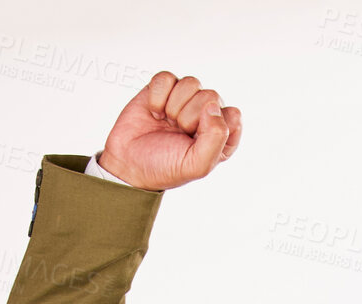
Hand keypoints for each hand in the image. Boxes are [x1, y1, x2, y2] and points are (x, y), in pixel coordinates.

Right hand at [98, 70, 241, 190]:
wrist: (129, 163)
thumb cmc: (165, 167)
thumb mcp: (197, 165)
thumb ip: (216, 139)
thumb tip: (213, 105)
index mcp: (222, 137)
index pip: (232, 116)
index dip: (214, 126)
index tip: (196, 139)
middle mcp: (206, 116)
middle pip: (211, 96)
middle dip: (190, 116)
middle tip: (177, 132)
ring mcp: (185, 100)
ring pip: (191, 83)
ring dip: (174, 106)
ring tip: (167, 122)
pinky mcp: (164, 89)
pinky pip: (167, 78)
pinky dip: (157, 96)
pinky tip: (154, 112)